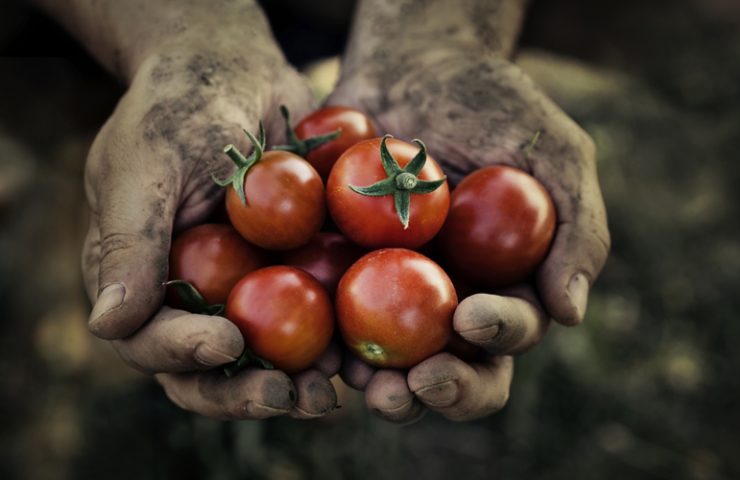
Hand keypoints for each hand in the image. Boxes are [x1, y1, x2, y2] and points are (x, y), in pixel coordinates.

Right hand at [80, 43, 338, 417]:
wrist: (238, 71)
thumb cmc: (180, 107)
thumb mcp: (146, 164)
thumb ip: (128, 243)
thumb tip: (108, 326)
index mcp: (142, 281)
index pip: (150, 340)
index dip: (183, 353)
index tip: (226, 341)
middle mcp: (193, 297)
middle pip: (212, 369)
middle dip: (246, 391)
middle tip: (289, 396)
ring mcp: (247, 289)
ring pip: (268, 358)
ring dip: (300, 383)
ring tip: (333, 391)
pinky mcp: (296, 275)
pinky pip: (318, 320)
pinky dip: (339, 343)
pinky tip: (366, 353)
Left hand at [328, 49, 609, 420]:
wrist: (413, 65)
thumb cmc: (493, 103)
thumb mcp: (555, 153)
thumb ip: (577, 229)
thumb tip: (569, 313)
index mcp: (504, 284)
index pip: (509, 332)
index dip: (498, 338)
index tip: (473, 316)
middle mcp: (448, 301)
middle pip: (451, 369)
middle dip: (441, 389)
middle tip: (418, 384)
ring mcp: (389, 292)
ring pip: (386, 363)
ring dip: (377, 385)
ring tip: (362, 381)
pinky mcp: (337, 274)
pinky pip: (327, 317)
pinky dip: (321, 340)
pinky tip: (314, 348)